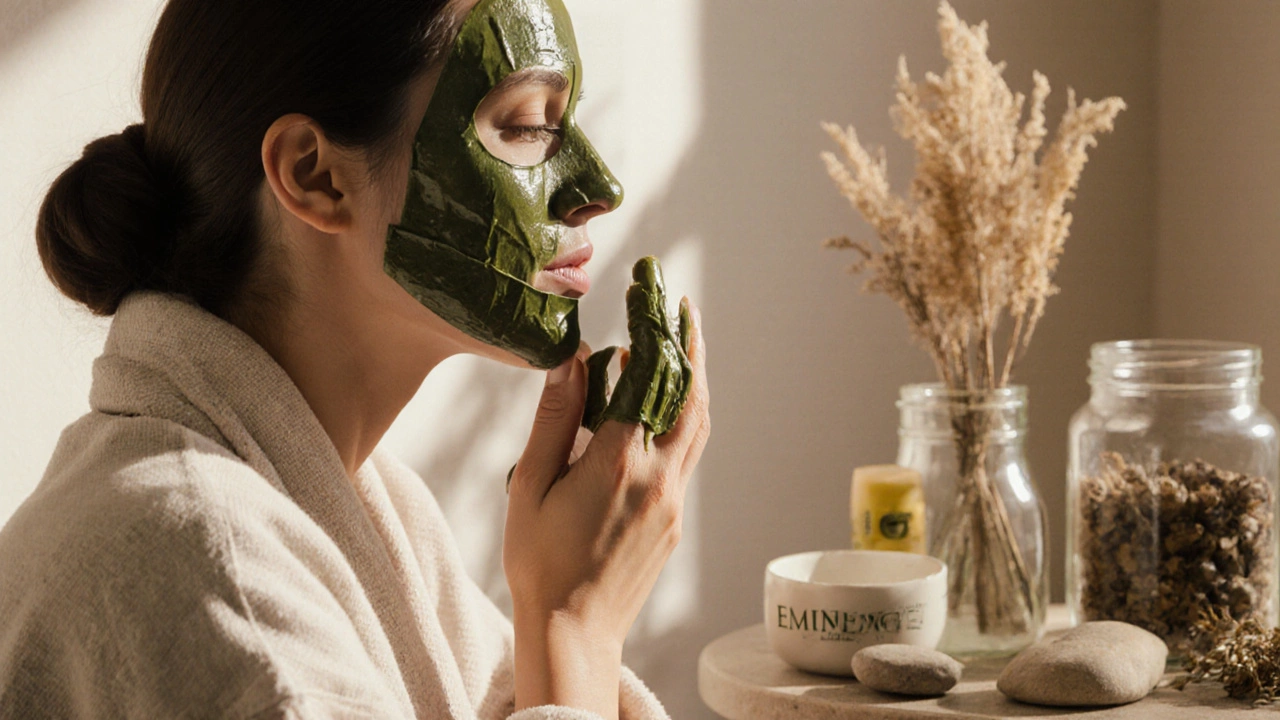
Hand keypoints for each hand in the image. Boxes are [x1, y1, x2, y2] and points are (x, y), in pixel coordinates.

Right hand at [503, 302, 709, 718]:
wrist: (573, 631)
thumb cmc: (540, 562)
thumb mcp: (531, 484)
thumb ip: (555, 418)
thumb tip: (573, 358)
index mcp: (618, 462)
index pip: (648, 376)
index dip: (653, 328)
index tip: (654, 291)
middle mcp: (658, 477)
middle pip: (691, 395)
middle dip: (691, 346)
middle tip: (684, 306)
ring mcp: (673, 501)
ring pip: (699, 426)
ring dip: (696, 380)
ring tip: (686, 345)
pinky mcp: (674, 521)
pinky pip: (689, 455)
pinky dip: (685, 418)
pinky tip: (667, 407)